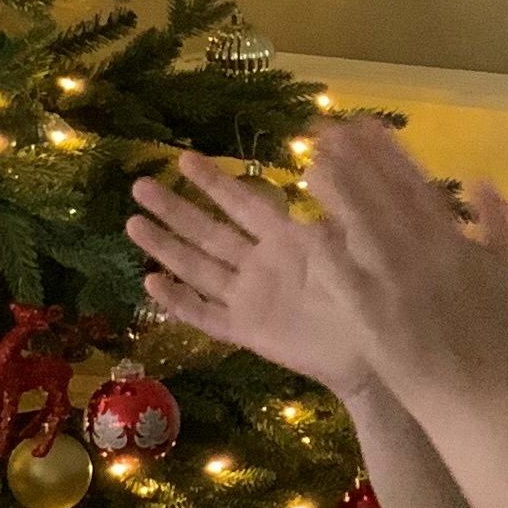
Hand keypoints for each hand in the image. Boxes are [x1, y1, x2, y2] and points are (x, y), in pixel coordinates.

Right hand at [128, 155, 383, 394]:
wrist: (376, 350)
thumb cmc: (372, 294)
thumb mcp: (357, 242)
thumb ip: (337, 203)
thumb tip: (323, 156)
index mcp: (286, 239)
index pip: (243, 202)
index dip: (214, 181)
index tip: (184, 158)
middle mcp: (260, 264)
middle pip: (208, 232)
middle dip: (174, 208)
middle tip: (139, 184)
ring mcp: (250, 298)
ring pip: (198, 268)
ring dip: (165, 248)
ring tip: (131, 224)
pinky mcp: (246, 331)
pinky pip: (206, 316)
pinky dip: (179, 301)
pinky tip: (151, 283)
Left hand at [298, 120, 507, 412]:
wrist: (476, 393)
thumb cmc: (491, 335)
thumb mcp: (503, 271)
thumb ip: (495, 221)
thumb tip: (482, 179)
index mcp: (453, 238)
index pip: (415, 183)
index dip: (387, 151)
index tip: (363, 125)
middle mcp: (424, 250)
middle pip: (383, 194)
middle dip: (354, 159)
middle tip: (324, 130)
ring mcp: (397, 279)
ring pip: (362, 225)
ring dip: (337, 193)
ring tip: (310, 164)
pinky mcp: (372, 311)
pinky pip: (344, 274)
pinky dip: (327, 249)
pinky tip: (306, 228)